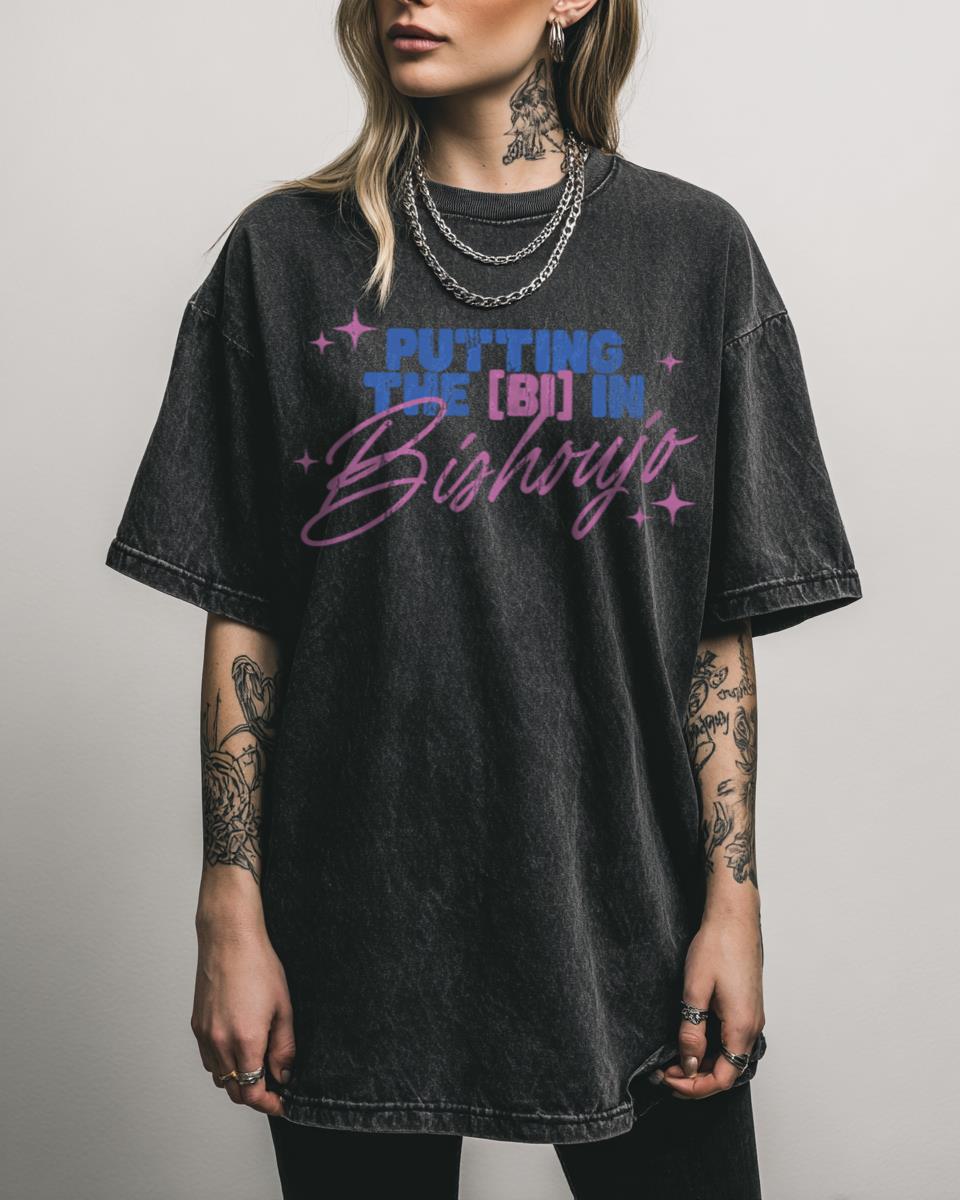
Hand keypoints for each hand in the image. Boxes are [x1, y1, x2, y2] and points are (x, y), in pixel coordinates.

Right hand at [191, 916, 295, 1116]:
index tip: (281, 1103)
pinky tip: (238, 1050)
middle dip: (255, 1096)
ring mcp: (205, 1035)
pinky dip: (223, 1065)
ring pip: (219, 1077)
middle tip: (274, 1088)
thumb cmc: (258, 966)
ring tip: (258, 1066)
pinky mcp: (196, 1026)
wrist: (229, 939)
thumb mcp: (283, 1007)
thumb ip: (284, 1047)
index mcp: (245, 1040)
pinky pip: (208, 1059)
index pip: (252, 1092)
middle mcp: (220, 1043)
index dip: (268, 1104)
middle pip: (234, 1091)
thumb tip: (284, 1074)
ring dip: (238, 1081)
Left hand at [658, 909, 764, 1099]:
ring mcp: (752, 1017)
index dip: (694, 1087)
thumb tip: (689, 1064)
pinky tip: (691, 1041)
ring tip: (673, 1059)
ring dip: (703, 1064)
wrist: (734, 918)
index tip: (668, 1079)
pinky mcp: (747, 1008)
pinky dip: (711, 1049)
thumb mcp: (695, 990)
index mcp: (742, 1027)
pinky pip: (731, 1041)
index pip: (722, 1078)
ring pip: (729, 1057)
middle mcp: (753, 1027)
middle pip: (727, 1072)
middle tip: (664, 1072)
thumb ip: (692, 1031)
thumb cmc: (717, 946)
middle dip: (695, 1079)